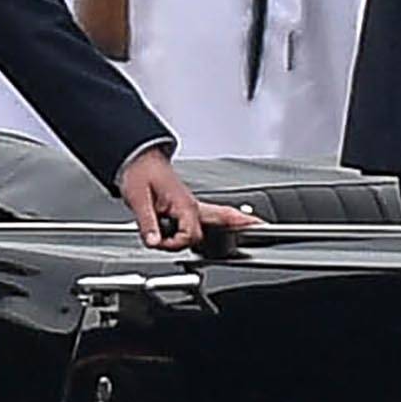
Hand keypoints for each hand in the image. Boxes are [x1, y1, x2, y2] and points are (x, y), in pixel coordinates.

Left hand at [118, 147, 241, 251]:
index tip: (159, 242)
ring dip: (223, 225)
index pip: (190, 235)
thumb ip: (148, 224)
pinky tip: (226, 224)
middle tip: (262, 226)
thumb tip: (154, 242)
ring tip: (246, 225)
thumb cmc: (140, 172)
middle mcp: (192, 205)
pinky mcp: (187, 205)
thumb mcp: (138, 199)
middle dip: (242, 223)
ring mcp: (192, 205)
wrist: (138, 157)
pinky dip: (220, 220)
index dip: (174, 244)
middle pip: (225, 217)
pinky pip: (208, 216)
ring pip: (217, 217)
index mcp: (184, 204)